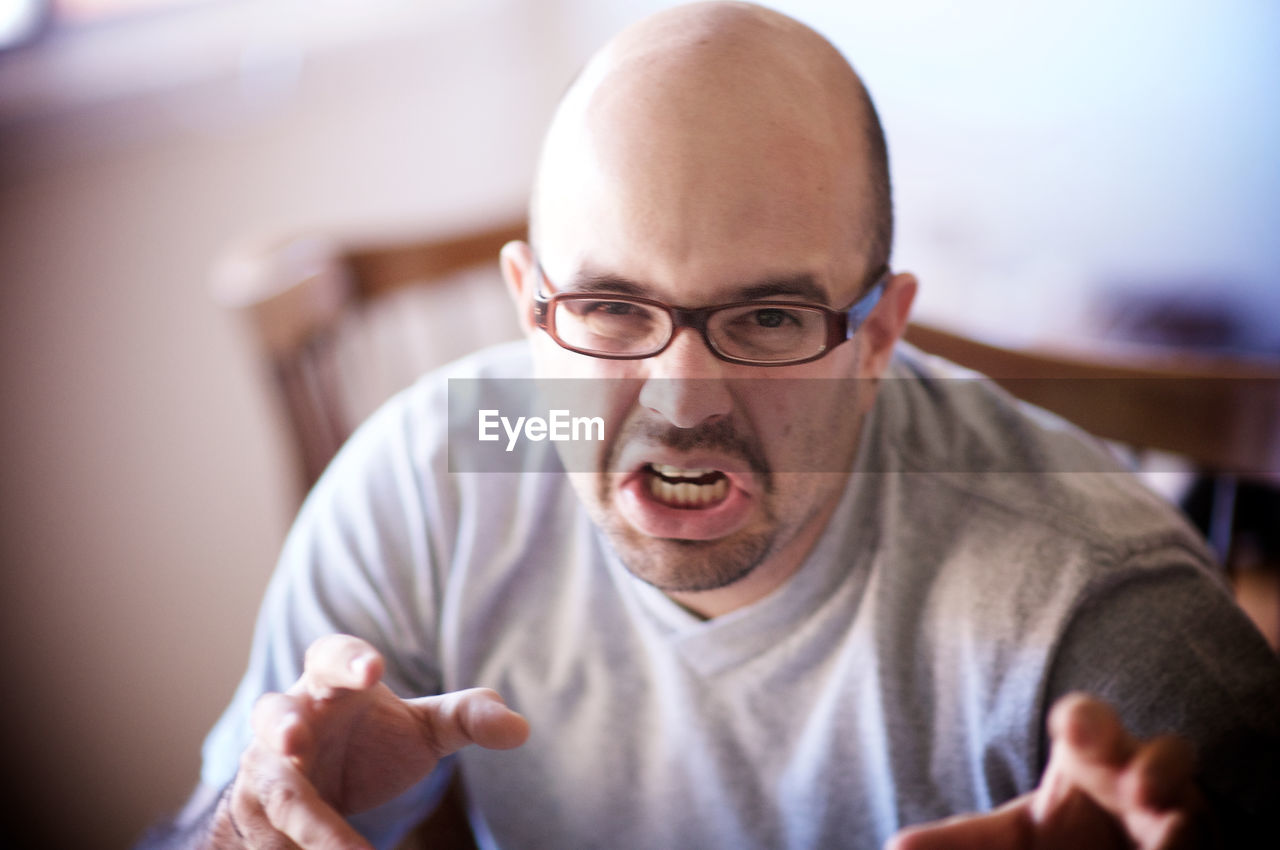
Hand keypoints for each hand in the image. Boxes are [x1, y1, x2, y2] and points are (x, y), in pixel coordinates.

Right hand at [220, 634, 529, 849]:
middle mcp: (290, 720)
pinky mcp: (257, 815)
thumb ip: (468, 719)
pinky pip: (269, 837)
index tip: (375, 669)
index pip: (332, 656)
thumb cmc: (370, 736)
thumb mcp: (422, 727)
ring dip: (297, 822)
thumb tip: (520, 728)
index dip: (349, 659)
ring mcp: (267, 769)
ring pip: (275, 794)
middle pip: (274, 716)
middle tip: (293, 742)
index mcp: (330, 682)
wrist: (318, 777)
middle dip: (282, 727)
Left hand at [887, 693, 1209, 849]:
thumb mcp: (1012, 839)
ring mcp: (1180, 820)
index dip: (1089, 722)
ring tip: (1168, 838)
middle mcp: (1144, 783)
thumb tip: (895, 847)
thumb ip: (960, 843)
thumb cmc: (1065, 837)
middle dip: (1155, 766)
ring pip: (1193, 815)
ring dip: (1183, 828)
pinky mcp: (1198, 847)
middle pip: (1161, 758)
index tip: (1078, 733)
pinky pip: (1197, 847)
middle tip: (1140, 786)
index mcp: (1091, 758)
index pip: (1090, 722)